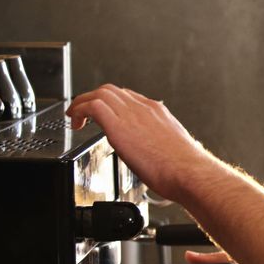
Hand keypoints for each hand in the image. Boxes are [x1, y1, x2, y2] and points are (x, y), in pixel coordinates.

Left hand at [66, 84, 202, 201]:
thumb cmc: (185, 169)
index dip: (113, 104)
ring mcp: (132, 114)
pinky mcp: (119, 125)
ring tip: (74, 116)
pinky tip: (75, 121)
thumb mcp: (175, 150)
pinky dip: (79, 109)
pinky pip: (93, 106)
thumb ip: (163, 146)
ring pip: (100, 93)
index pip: (129, 98)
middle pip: (112, 91)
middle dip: (94, 98)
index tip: (106, 114)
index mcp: (158, 113)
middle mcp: (144, 109)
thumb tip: (161, 156)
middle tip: (83, 112)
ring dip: (82, 102)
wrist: (188, 172)